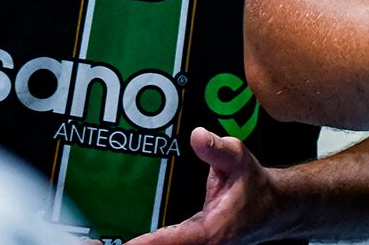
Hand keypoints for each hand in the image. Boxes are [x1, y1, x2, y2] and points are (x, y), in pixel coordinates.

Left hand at [126, 128, 289, 244]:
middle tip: (97, 244)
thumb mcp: (239, 160)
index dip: (152, 243)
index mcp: (212, 230)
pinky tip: (120, 243)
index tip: (129, 244)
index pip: (177, 239)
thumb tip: (198, 135)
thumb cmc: (254, 186)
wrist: (271, 207)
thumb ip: (217, 149)